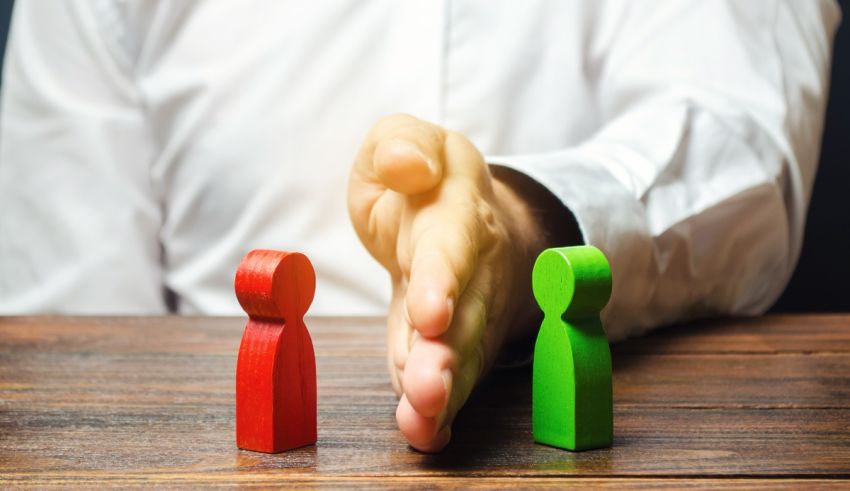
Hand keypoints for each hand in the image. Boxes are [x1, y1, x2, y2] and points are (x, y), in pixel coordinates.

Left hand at [348, 114, 545, 451]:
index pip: (450, 247)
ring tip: (421, 419)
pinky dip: (438, 409)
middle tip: (428, 390)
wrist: (463, 217)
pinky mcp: (455, 344)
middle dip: (446, 356)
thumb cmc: (427, 180)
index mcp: (455, 212)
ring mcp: (466, 312)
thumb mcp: (408, 140)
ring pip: (459, 356)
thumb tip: (408, 168)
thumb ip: (402, 145)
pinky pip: (452, 377)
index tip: (430, 314)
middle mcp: (469, 270)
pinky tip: (424, 433)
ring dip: (442, 391)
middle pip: (463, 316)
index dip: (442, 280)